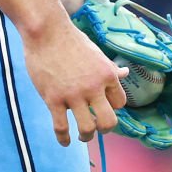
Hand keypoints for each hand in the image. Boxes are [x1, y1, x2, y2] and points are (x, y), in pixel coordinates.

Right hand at [20, 17, 127, 145]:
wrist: (46, 30)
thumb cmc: (70, 39)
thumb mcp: (95, 52)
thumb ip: (109, 68)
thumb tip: (125, 73)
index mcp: (107, 74)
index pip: (119, 103)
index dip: (112, 107)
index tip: (103, 108)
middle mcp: (93, 87)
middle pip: (108, 122)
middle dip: (104, 128)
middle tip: (97, 127)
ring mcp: (73, 94)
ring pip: (87, 129)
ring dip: (85, 135)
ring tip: (81, 134)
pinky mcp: (53, 99)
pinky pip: (61, 127)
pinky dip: (64, 139)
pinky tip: (64, 141)